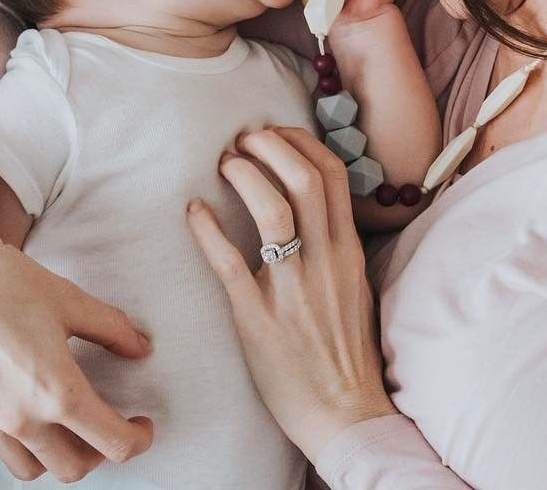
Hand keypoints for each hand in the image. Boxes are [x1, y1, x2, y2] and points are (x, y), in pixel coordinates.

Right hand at [0, 191, 153, 481]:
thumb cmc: (7, 280)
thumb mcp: (71, 300)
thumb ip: (112, 329)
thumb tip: (141, 347)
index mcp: (57, 393)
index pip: (111, 444)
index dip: (138, 439)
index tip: (144, 424)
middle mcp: (22, 419)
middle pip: (74, 469)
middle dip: (101, 452)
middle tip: (113, 421)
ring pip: (34, 468)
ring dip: (62, 456)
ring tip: (75, 423)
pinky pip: (4, 447)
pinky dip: (28, 442)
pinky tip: (34, 406)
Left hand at [186, 126, 396, 460]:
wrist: (345, 413)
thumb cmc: (344, 349)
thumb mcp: (352, 284)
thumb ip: (334, 241)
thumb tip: (309, 200)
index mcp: (348, 251)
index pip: (333, 174)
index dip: (300, 142)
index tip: (275, 134)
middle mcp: (326, 261)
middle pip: (306, 179)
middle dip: (271, 146)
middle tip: (243, 140)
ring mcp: (294, 289)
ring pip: (276, 211)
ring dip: (246, 176)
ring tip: (225, 163)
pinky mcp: (259, 318)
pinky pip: (230, 264)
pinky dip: (208, 230)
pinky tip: (194, 210)